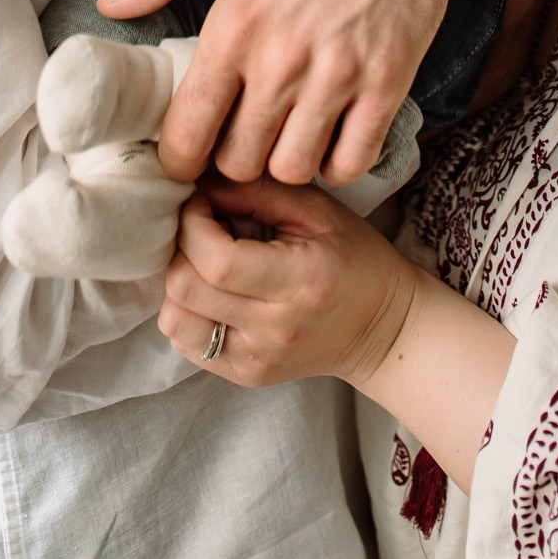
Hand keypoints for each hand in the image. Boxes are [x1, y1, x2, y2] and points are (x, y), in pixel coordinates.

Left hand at [95, 0, 471, 185]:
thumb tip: (112, 6)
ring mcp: (340, 72)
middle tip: (243, 134)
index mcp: (236, 23)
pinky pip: (355, 159)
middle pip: (241, 161)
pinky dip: (339, 160)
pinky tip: (332, 132)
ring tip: (286, 133)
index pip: (189, 130)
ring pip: (295, 167)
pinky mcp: (391, 78)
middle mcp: (283, 57)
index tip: (187, 154)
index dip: (180, 157)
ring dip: (285, 160)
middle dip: (234, 157)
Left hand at [159, 176, 416, 388]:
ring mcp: (256, 360)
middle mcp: (274, 330)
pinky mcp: (245, 376)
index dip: (193, 223)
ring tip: (204, 261)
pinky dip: (187, 312)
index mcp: (299, 281)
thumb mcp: (316, 210)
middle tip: (200, 226)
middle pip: (186, 289)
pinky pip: (187, 344)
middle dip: (180, 247)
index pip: (217, 260)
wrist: (381, 327)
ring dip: (178, 282)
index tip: (201, 201)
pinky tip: (213, 292)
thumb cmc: (353, 257)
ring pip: (176, 320)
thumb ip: (256, 190)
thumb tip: (199, 182)